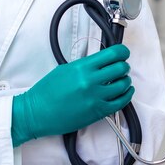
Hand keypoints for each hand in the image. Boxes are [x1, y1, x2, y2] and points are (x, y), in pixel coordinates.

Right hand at [11, 44, 133, 146]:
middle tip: (122, 65)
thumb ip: (84, 65)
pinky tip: (126, 91)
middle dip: (123, 65)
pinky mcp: (98, 112)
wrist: (38, 112)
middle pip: (120, 68)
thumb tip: (100, 62)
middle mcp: (90, 81)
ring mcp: (95, 98)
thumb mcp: (64, 69)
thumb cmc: (47, 92)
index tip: (123, 52)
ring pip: (123, 85)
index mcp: (81, 67)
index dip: (122, 52)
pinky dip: (126, 95)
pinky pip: (120, 102)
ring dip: (125, 80)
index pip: (111, 54)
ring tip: (123, 78)